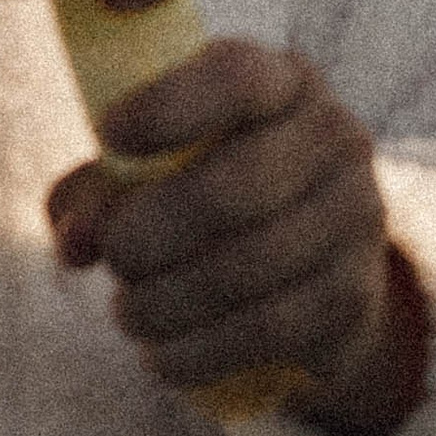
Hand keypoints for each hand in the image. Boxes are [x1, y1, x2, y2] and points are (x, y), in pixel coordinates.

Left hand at [49, 40, 428, 435]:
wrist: (311, 266)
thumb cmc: (207, 192)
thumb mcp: (151, 172)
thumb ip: (98, 193)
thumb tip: (77, 241)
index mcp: (282, 82)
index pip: (235, 79)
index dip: (168, 107)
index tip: (109, 136)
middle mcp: (335, 136)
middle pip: (234, 189)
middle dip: (151, 235)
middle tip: (114, 261)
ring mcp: (357, 213)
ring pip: (247, 269)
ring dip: (166, 304)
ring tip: (129, 316)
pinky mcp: (357, 291)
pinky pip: (267, 329)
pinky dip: (198, 351)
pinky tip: (163, 356)